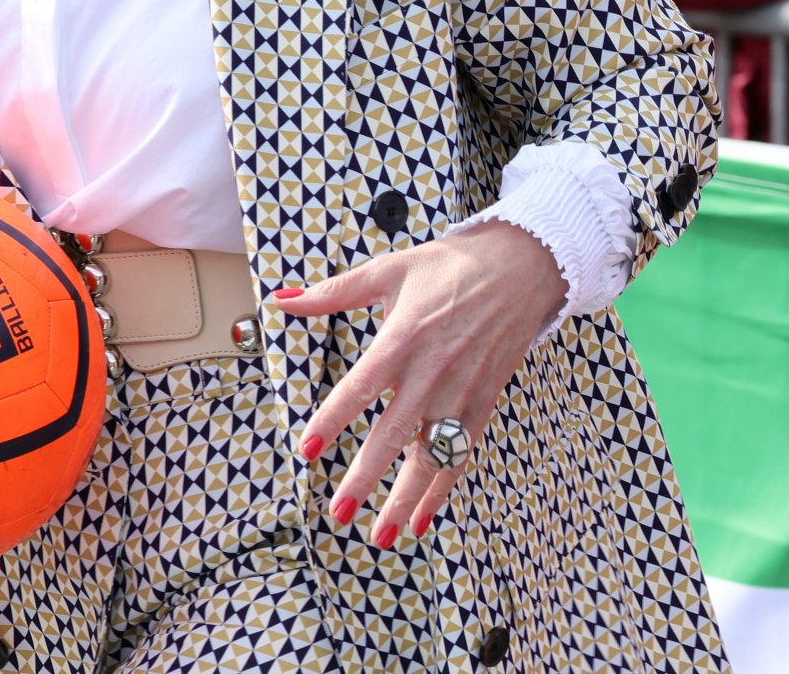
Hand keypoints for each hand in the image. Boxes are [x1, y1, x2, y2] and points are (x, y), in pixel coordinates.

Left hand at [274, 221, 566, 546]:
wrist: (519, 267)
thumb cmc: (448, 267)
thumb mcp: (387, 270)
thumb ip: (332, 292)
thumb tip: (281, 298)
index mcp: (404, 336)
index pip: (362, 386)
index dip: (333, 418)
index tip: (307, 449)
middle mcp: (433, 370)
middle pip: (395, 432)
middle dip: (366, 476)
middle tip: (338, 511)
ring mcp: (462, 390)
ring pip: (431, 455)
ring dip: (405, 498)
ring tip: (379, 534)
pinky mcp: (484, 401)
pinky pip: (461, 453)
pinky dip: (442, 489)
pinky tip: (421, 519)